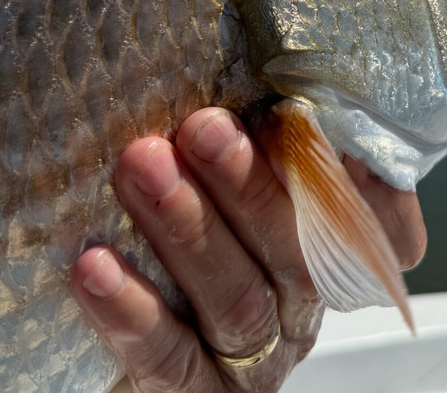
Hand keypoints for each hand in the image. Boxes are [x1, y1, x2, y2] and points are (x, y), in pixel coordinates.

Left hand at [71, 108, 426, 392]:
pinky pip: (170, 359)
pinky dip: (134, 310)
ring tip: (140, 166)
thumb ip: (275, 146)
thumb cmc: (200, 230)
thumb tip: (289, 86)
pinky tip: (93, 264)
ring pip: (236, 299)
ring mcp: (256, 359)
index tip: (289, 109)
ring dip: (187, 229)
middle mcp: (301, 306)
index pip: (353, 213)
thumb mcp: (240, 184)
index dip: (330, 167)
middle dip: (245, 185)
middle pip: (292, 250)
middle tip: (202, 127)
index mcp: (325, 250)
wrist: (149, 340)